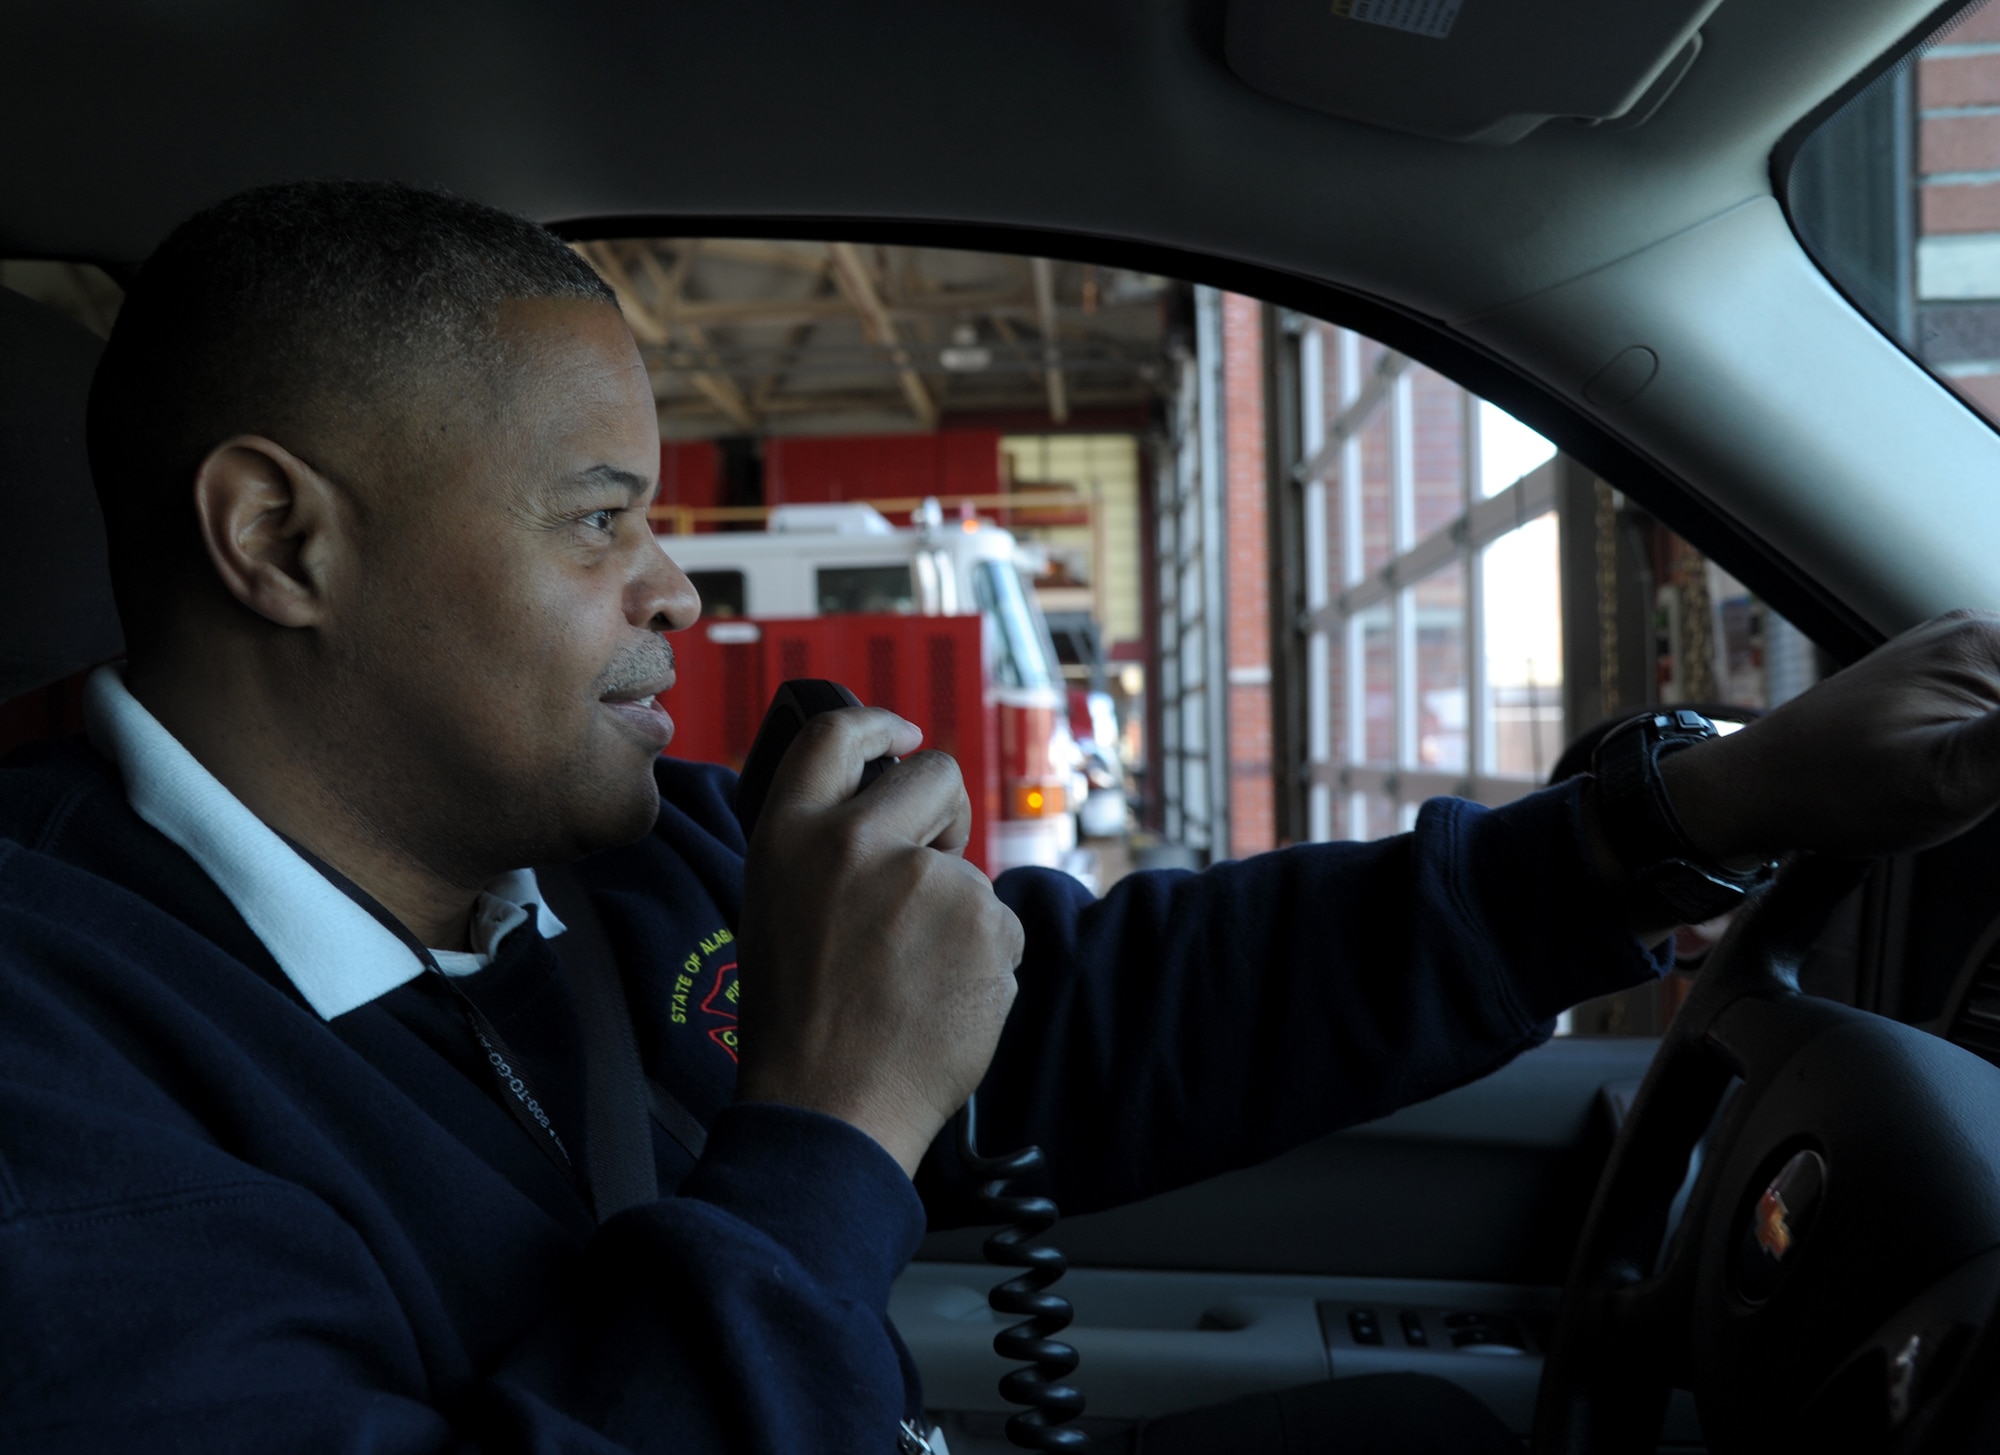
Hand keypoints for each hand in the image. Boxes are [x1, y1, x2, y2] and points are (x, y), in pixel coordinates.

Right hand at [731, 707, 1024, 1176]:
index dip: (879, 724)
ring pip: (973, 873)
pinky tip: (941, 1002)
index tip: (904, 733)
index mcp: (791, 834)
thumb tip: (895, 814)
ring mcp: (928, 879)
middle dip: (946, 815)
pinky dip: (984, 963)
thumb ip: (826, 849)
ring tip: (911, 980)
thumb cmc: (800, 1020)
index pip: (835, 736)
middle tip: (929, 874)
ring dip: (959, 916)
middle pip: (935, 774)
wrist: (828, 1107)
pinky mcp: (985, 924)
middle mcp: (857, 840)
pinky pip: (1001, 928)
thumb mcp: (778, 906)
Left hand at [1663, 610, 1999, 863]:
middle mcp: (1976, 636)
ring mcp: (1957, 661)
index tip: (1993, 771)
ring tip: (1973, 785)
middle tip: (1981, 785)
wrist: (1751, 795)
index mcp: (1988, 643)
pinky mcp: (1943, 691)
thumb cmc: (1831, 790)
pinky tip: (1983, 781)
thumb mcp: (1952, 775)